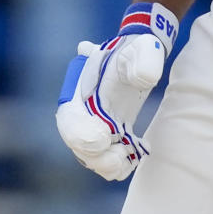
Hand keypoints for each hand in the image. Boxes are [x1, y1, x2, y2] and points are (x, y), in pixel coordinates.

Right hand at [55, 2, 178, 179]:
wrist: (144, 54)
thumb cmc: (139, 50)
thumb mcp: (142, 49)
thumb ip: (143, 61)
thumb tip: (144, 79)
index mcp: (81, 88)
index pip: (68, 118)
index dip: (80, 134)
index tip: (104, 138)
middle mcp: (83, 109)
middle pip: (77, 143)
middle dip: (94, 157)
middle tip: (118, 157)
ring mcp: (97, 123)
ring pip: (92, 156)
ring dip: (107, 164)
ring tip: (129, 158)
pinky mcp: (113, 132)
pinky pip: (110, 157)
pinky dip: (121, 164)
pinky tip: (138, 153)